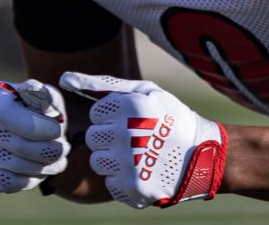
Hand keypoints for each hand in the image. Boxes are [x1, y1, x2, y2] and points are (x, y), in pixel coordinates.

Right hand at [0, 80, 69, 192]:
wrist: (8, 125)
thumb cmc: (30, 107)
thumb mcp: (41, 94)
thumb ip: (46, 96)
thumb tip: (45, 105)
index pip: (8, 116)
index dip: (37, 127)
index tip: (58, 131)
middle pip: (16, 145)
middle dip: (48, 151)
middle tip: (64, 149)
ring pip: (13, 167)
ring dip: (43, 168)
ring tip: (58, 162)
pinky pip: (6, 182)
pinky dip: (29, 180)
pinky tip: (41, 172)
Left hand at [59, 72, 226, 208]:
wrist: (205, 154)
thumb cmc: (170, 117)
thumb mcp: (144, 91)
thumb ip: (102, 84)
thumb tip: (64, 79)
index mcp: (130, 107)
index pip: (95, 114)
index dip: (112, 117)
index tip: (132, 120)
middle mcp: (127, 135)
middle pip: (91, 139)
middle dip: (108, 138)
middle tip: (133, 139)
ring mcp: (130, 164)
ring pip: (97, 163)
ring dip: (113, 160)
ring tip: (137, 155)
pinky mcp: (134, 189)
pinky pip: (110, 184)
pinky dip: (123, 180)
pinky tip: (142, 171)